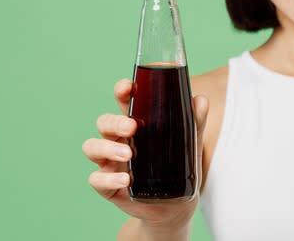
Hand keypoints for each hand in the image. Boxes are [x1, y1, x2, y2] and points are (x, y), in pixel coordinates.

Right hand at [81, 79, 209, 228]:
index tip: (127, 87)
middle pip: (104, 122)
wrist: (177, 206)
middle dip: (114, 122)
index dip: (121, 92)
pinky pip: (96, 179)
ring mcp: (110, 162)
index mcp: (136, 124)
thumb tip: (201, 100)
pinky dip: (108, 178)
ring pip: (92, 147)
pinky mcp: (108, 185)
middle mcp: (118, 140)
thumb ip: (195, 122)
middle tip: (132, 127)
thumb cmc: (180, 167)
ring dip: (107, 148)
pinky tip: (125, 180)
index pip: (123, 102)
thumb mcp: (190, 143)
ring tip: (128, 154)